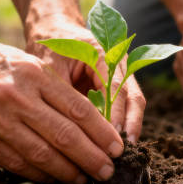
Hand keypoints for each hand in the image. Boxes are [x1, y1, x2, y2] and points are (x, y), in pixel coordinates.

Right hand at [0, 33, 124, 183]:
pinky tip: (54, 178)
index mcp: (34, 74)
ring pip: (42, 154)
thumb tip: (87, 121)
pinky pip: (15, 162)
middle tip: (108, 171)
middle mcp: (17, 98)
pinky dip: (38, 174)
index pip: (79, 110)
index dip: (102, 133)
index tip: (118, 147)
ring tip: (85, 178)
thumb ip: (53, 88)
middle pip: (65, 136)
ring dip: (68, 171)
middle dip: (92, 157)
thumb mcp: (25, 61)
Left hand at [25, 20, 144, 142]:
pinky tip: (114, 145)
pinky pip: (124, 108)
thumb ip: (64, 93)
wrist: (53, 31)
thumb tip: (74, 127)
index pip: (115, 86)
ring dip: (130, 127)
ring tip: (124, 152)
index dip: (114, 112)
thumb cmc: (49, 47)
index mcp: (104, 52)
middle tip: (123, 150)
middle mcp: (120, 63)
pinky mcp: (117, 87)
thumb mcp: (50, 67)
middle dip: (130, 124)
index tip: (111, 135)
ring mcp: (122, 75)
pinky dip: (121, 126)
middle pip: (133, 97)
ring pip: (133, 103)